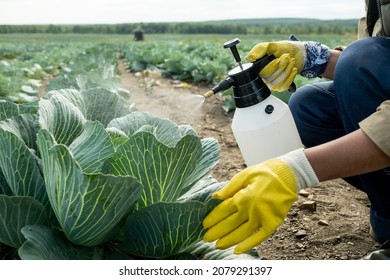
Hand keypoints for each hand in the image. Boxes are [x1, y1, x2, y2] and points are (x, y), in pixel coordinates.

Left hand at [203, 149, 318, 253]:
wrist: (288, 174)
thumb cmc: (265, 173)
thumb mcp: (245, 175)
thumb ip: (230, 187)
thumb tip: (215, 197)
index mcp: (242, 196)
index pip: (223, 210)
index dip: (213, 218)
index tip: (204, 224)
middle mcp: (250, 209)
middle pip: (230, 224)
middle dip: (216, 232)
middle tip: (206, 238)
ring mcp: (262, 217)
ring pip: (242, 233)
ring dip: (229, 240)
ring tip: (217, 245)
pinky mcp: (273, 222)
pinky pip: (259, 237)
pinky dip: (249, 245)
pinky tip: (237, 250)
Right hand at [247, 40, 329, 91]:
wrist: (297, 53)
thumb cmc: (283, 49)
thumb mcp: (272, 46)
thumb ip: (260, 49)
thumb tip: (250, 58)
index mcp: (258, 68)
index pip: (261, 73)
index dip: (270, 68)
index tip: (278, 59)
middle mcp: (263, 78)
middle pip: (270, 79)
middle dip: (281, 67)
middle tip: (287, 56)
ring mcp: (271, 84)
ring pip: (277, 82)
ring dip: (287, 70)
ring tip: (291, 60)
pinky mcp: (280, 87)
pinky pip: (284, 86)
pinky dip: (291, 77)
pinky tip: (293, 69)